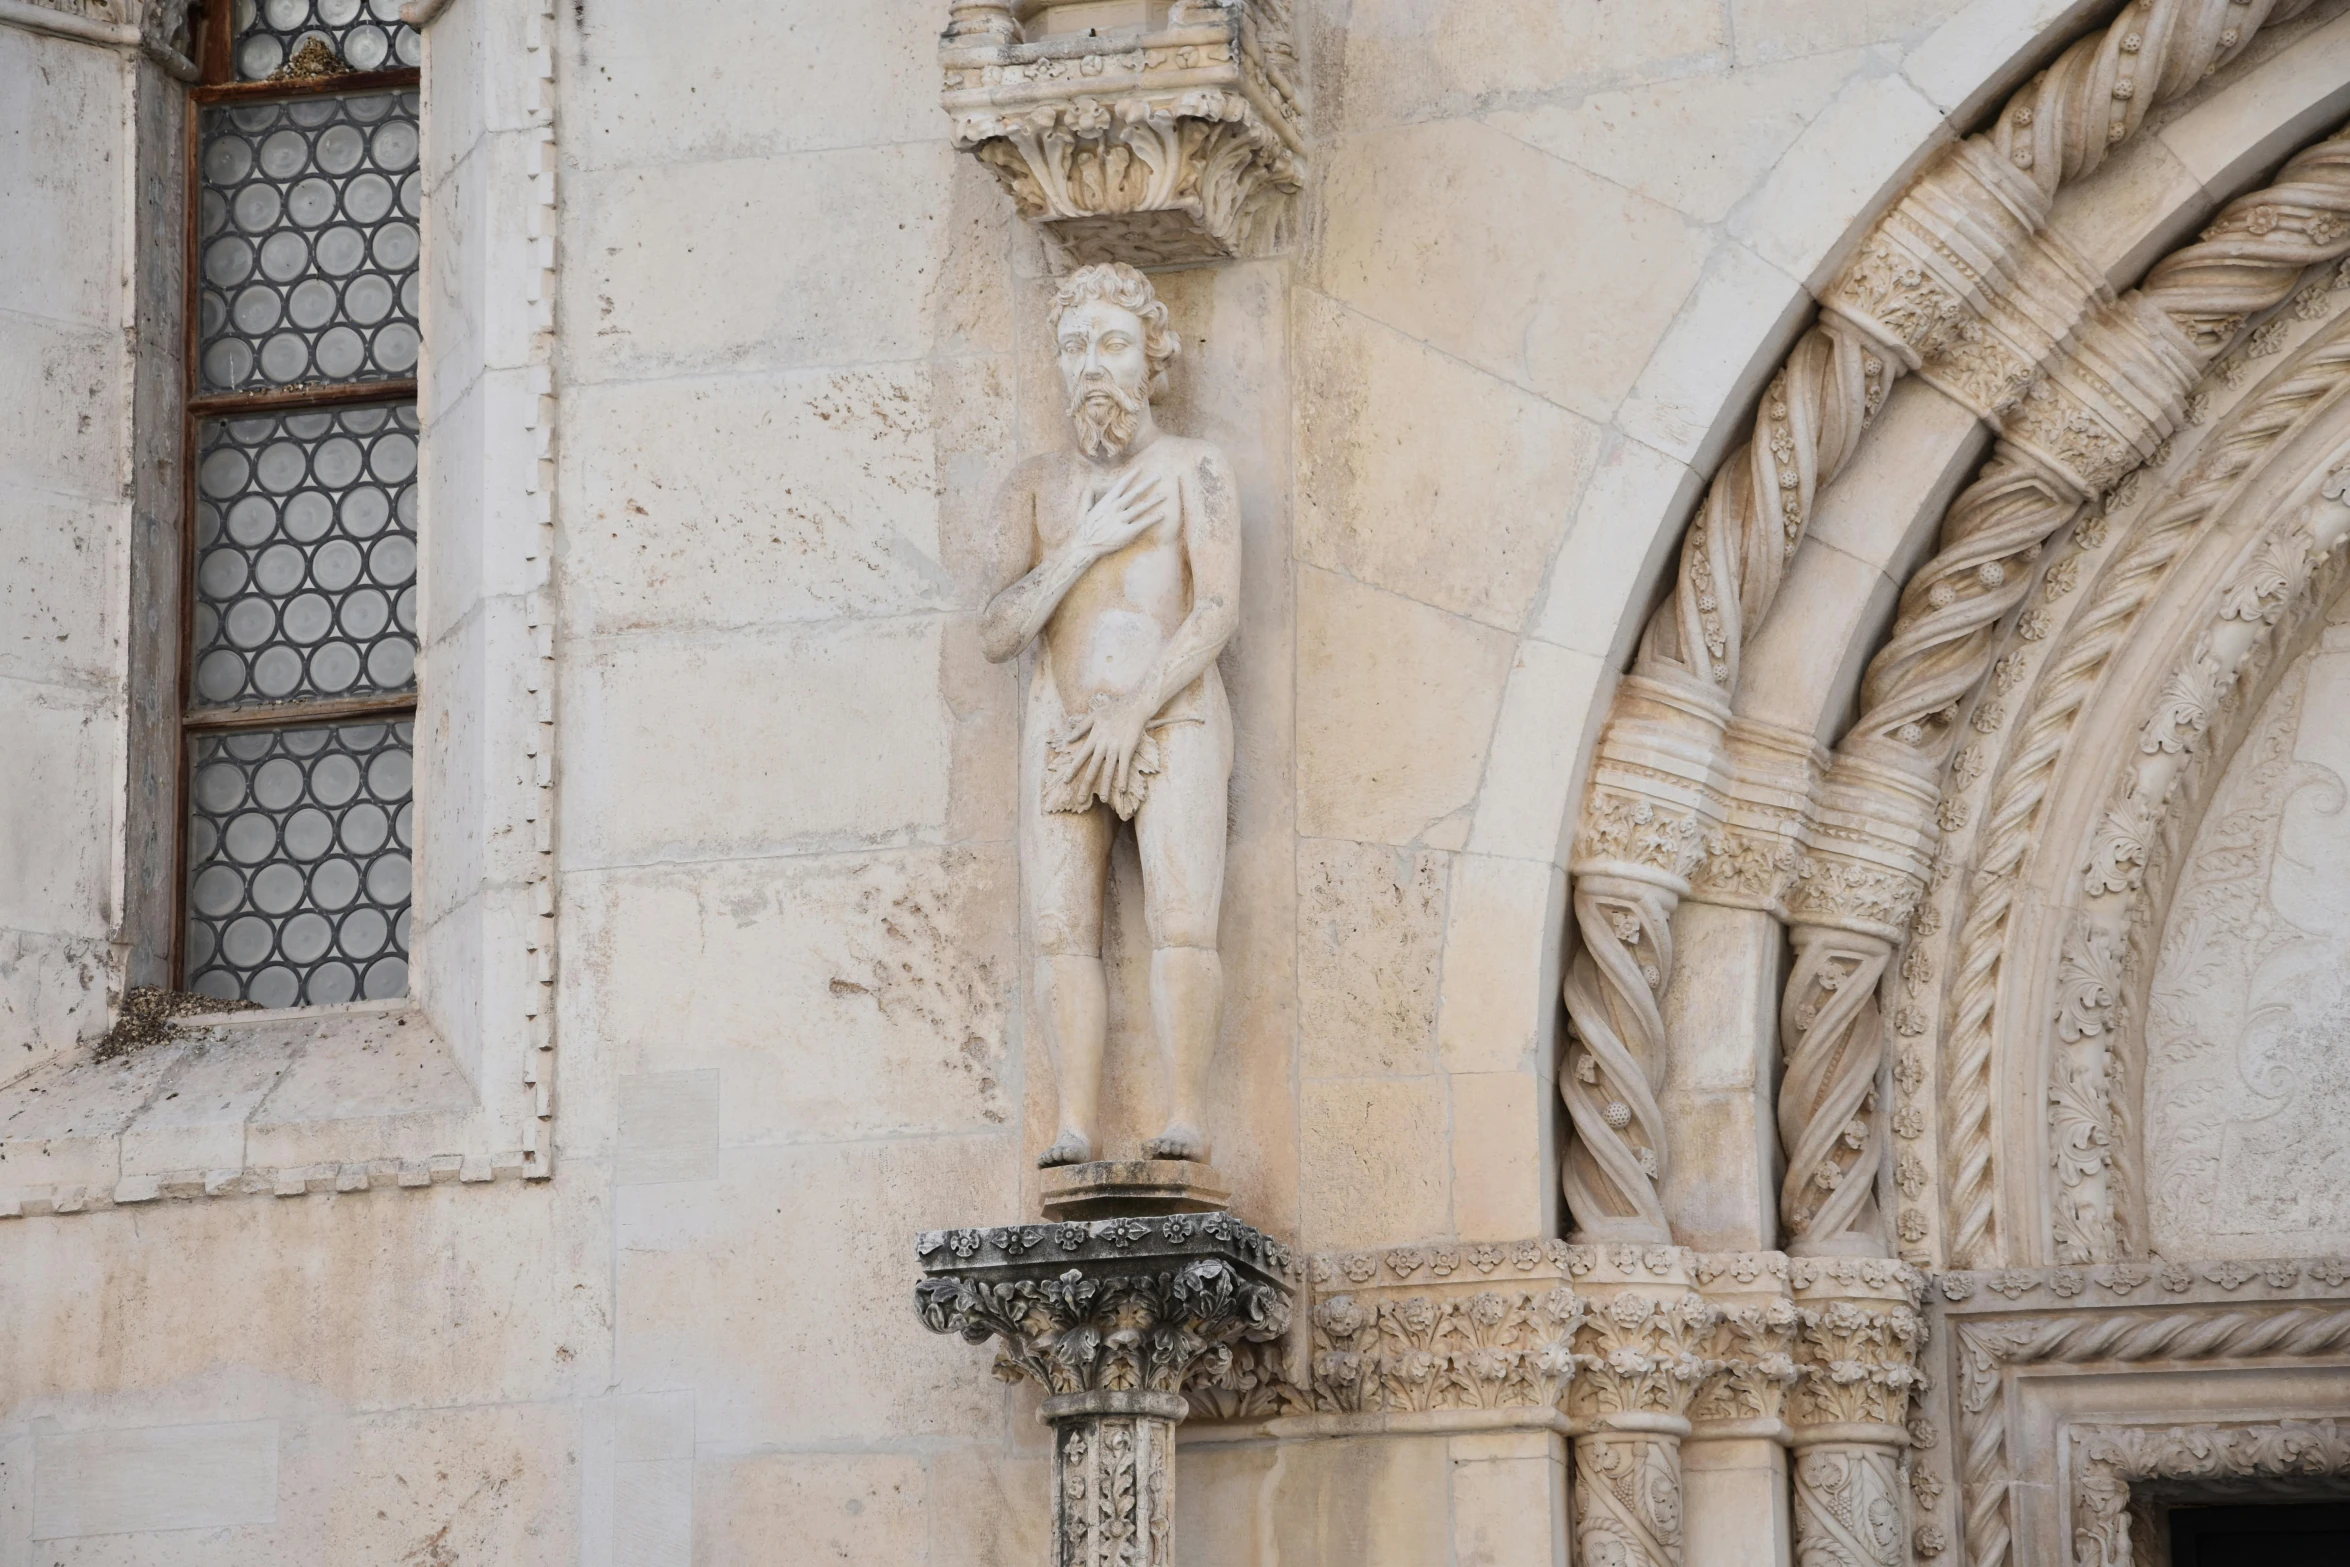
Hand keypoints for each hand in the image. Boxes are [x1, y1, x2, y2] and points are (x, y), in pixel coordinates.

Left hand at [1065, 688, 1154, 804]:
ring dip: (1105, 786)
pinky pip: (1124, 767)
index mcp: (1094, 738)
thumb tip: (1068, 739)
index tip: (1066, 781)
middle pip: (1093, 768)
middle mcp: (1103, 745)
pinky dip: (1123, 778)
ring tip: (1102, 799)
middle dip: (1086, 784)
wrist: (1134, 706)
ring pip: (1108, 770)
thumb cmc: (1114, 709)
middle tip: (1080, 800)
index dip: (1073, 770)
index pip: (1081, 757)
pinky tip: (1122, 790)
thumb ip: (1080, 728)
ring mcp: (1116, 748)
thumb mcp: (1093, 716)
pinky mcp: (1128, 749)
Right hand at [1071, 470, 1170, 560]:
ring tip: (1164, 495)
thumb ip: (1088, 498)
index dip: (1131, 476)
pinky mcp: (1126, 533)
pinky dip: (1152, 519)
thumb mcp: (1084, 510)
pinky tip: (1161, 515)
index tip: (1140, 468)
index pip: (1121, 485)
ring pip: (1140, 508)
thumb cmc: (1084, 530)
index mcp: (1106, 502)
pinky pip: (1142, 524)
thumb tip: (1090, 487)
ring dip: (1153, 501)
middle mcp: (1115, 509)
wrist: (1084, 547)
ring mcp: (1121, 521)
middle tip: (1158, 476)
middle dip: (1147, 484)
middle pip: (1134, 493)